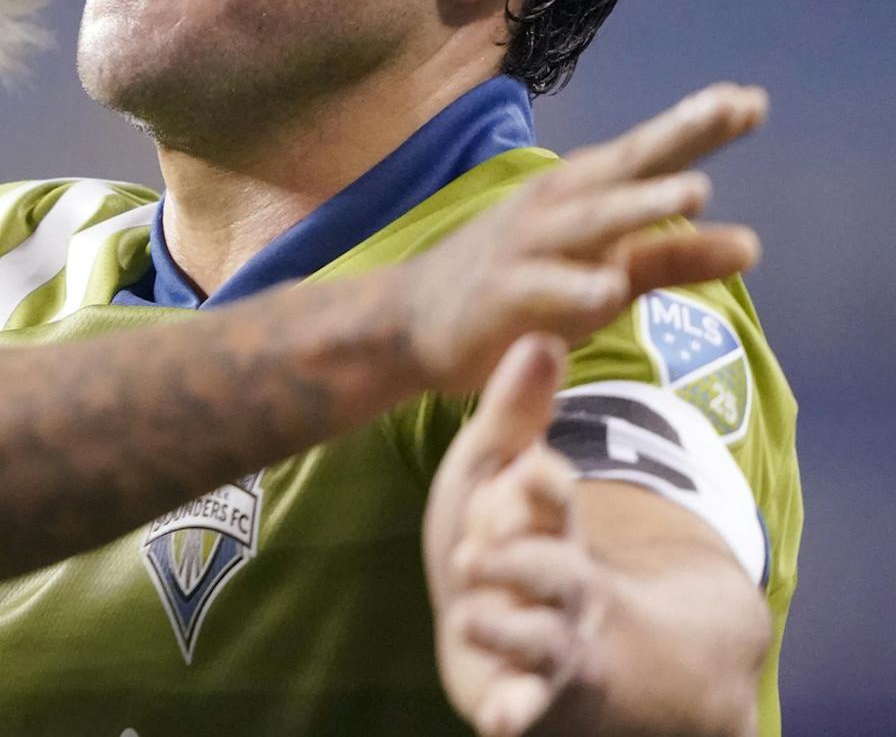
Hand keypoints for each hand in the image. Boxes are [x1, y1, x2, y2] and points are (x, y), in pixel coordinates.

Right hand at [404, 83, 764, 393]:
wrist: (411, 319)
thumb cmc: (520, 287)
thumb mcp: (605, 271)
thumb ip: (672, 257)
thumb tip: (752, 244)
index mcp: (583, 196)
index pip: (648, 156)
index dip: (698, 127)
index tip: (752, 101)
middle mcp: (556, 209)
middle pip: (624, 169)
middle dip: (676, 137)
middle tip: (731, 107)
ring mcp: (525, 248)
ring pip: (589, 222)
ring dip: (639, 204)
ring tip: (695, 191)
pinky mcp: (500, 295)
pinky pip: (542, 289)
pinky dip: (575, 285)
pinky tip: (609, 289)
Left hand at [425, 335, 597, 735]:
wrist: (536, 629)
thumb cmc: (506, 535)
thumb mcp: (499, 472)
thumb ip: (516, 414)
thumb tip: (539, 336)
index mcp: (549, 526)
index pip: (554, 501)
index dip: (542, 489)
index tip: (533, 470)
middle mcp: (559, 583)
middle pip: (553, 569)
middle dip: (523, 560)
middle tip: (476, 554)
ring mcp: (550, 642)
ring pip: (540, 637)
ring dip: (509, 628)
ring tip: (475, 616)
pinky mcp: (529, 694)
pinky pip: (527, 708)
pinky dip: (515, 714)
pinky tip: (498, 722)